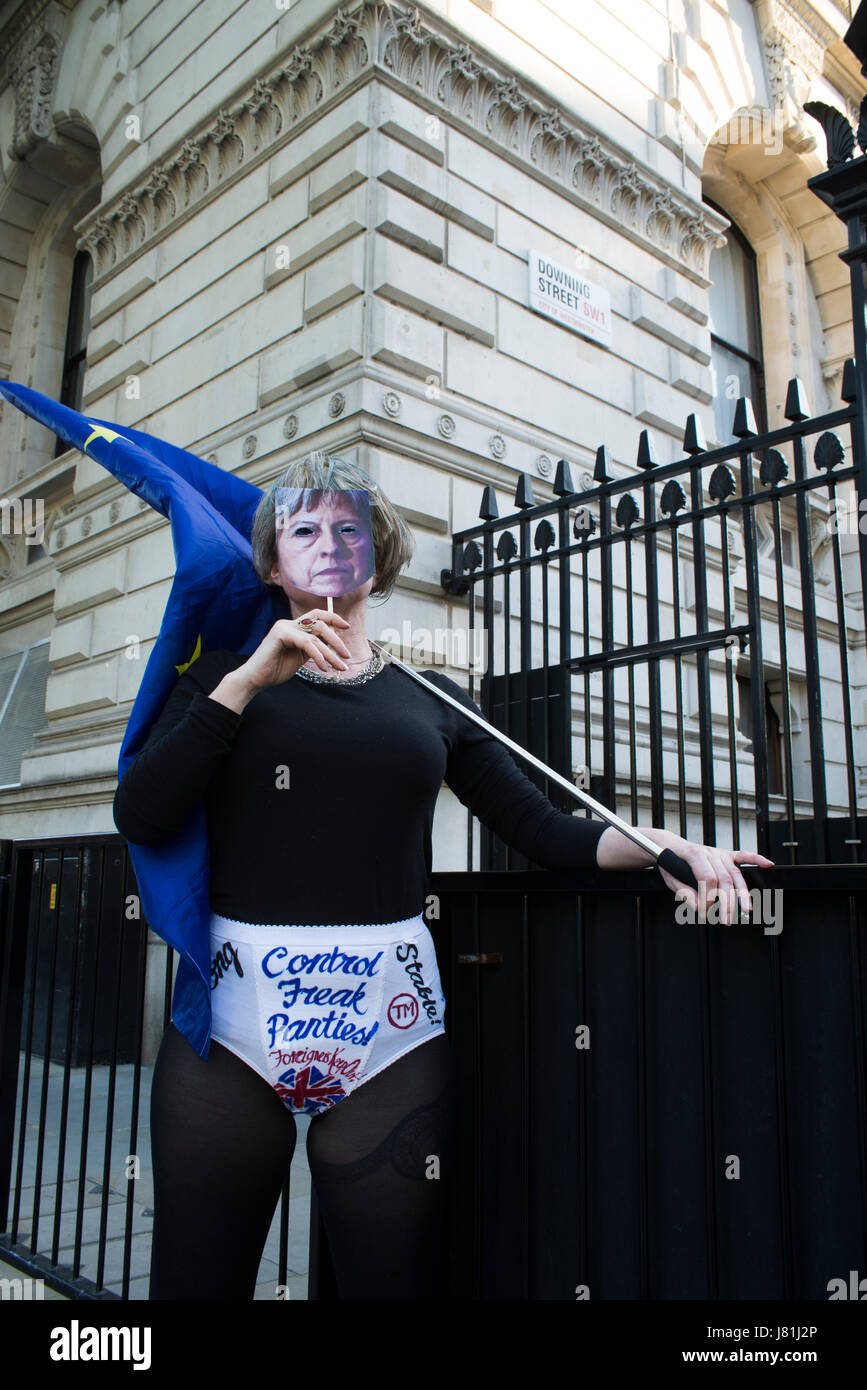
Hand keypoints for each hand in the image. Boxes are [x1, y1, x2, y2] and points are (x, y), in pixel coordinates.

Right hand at [239, 612, 351, 691]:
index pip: (317, 615)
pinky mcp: (280, 635)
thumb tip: (333, 645)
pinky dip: (319, 656)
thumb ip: (313, 648)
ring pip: (316, 635)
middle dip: (337, 640)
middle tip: (347, 656)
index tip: (347, 626)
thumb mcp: (301, 656)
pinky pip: (307, 643)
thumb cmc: (275, 669)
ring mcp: (284, 627)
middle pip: (320, 623)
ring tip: (341, 667)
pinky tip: (324, 667)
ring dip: (331, 653)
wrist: (256, 679)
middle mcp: (288, 623)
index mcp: (293, 626)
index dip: (333, 618)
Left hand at [640, 827, 774, 921]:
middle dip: (727, 902)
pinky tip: (768, 865)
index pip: (708, 879)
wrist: (669, 846)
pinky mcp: (726, 854)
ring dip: (742, 893)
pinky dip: (756, 859)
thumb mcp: (670, 880)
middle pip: (724, 879)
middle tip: (727, 920)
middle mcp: (709, 852)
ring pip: (735, 873)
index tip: (705, 912)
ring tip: (746, 910)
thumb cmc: (670, 864)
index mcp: (694, 855)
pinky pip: (743, 855)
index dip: (708, 898)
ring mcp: (719, 853)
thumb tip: (699, 907)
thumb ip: (684, 893)